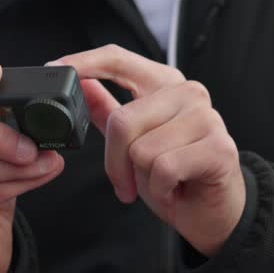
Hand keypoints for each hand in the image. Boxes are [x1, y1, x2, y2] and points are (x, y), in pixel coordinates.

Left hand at [51, 45, 244, 256]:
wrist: (213, 213)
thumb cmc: (174, 176)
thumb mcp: (132, 141)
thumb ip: (107, 109)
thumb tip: (81, 83)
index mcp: (164, 83)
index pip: (118, 58)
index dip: (83, 62)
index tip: (55, 68)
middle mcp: (188, 92)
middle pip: (122, 121)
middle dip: (115, 163)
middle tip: (126, 182)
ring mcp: (206, 118)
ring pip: (141, 150)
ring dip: (142, 179)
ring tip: (160, 183)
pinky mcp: (218, 147)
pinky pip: (163, 169)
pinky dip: (160, 190)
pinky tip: (175, 191)